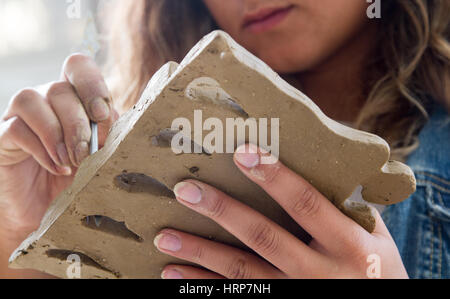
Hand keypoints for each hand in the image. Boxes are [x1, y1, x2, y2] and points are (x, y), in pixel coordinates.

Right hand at [0, 54, 117, 248]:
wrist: (48, 209)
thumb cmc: (79, 177)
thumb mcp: (102, 154)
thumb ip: (109, 133)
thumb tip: (115, 120)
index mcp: (74, 97)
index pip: (78, 66)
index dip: (91, 84)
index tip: (102, 115)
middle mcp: (46, 99)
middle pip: (60, 88)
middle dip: (78, 123)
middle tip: (85, 153)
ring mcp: (20, 115)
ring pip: (32, 99)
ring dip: (57, 133)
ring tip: (70, 161)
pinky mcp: (3, 136)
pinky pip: (16, 128)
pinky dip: (40, 149)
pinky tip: (56, 168)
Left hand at [154, 144, 407, 278]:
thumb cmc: (378, 271)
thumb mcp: (375, 237)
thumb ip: (344, 206)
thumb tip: (313, 166)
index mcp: (346, 243)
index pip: (305, 203)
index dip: (275, 176)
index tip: (242, 151)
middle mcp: (318, 270)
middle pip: (263, 236)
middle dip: (222, 211)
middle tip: (185, 190)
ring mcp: (295, 292)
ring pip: (241, 272)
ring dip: (200, 253)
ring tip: (164, 237)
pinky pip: (236, 295)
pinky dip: (202, 285)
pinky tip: (174, 274)